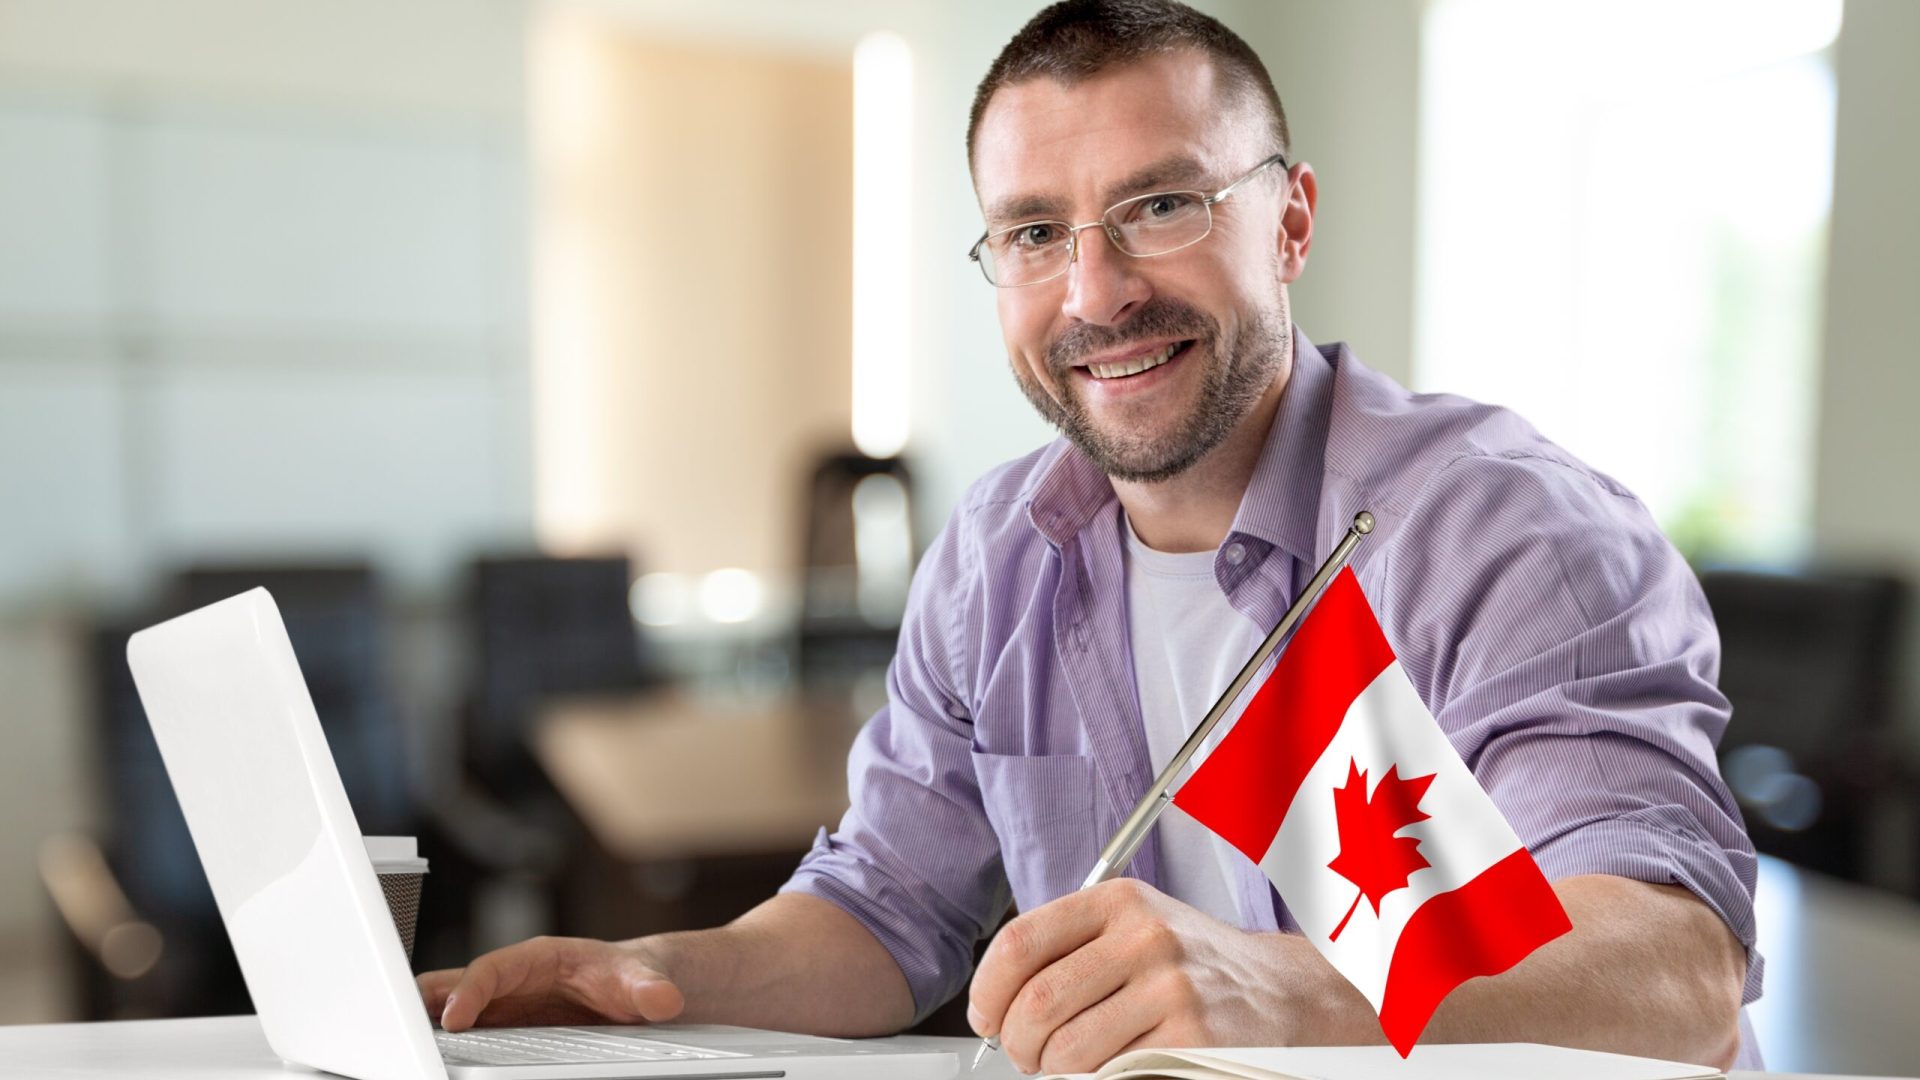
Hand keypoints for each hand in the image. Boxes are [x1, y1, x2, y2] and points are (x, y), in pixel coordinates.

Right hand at [417, 936, 685, 1031]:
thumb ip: (650, 988)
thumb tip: (662, 999)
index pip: (490, 969)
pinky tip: (433, 1064)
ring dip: (425, 1027)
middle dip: (422, 1004)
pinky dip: (444, 1048)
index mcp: (538, 958)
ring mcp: (504, 1008)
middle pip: (452, 985)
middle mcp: (512, 981)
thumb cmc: (635, 976)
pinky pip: (465, 1039)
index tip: (454, 1017)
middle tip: (397, 1033)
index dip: (468, 991)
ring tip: (403, 1052)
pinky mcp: (504, 1033)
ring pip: (447, 1012)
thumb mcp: (646, 978)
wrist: (643, 988)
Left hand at [966, 879, 1360, 1073]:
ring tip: (1066, 1066)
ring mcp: (1171, 988)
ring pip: (1067, 1050)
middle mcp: (1144, 937)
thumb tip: (997, 1000)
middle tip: (1025, 1055)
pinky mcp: (1191, 1039)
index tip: (985, 1016)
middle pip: (1037, 1004)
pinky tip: (1108, 1070)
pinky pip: (1111, 1076)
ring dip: (1053, 1071)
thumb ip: (1070, 948)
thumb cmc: (1191, 963)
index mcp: (1118, 902)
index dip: (988, 990)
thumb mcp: (1133, 927)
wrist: (1279, 991)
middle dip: (1017, 1044)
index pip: (1021, 942)